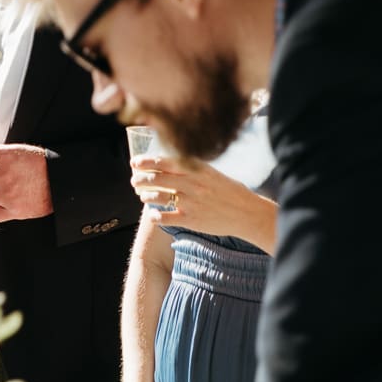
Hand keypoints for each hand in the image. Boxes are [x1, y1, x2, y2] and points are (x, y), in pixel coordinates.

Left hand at [132, 156, 276, 247]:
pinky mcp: (190, 219)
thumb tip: (169, 161)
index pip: (165, 162)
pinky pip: (165, 217)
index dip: (146, 161)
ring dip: (145, 196)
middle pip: (156, 179)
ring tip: (143, 196)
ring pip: (157, 197)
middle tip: (134, 181)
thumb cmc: (229, 191)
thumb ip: (192, 167)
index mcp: (197, 170)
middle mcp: (192, 184)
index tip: (134, 162)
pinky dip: (155, 216)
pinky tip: (153, 215)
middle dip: (140, 179)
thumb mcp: (212, 173)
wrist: (247, 213)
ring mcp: (190, 202)